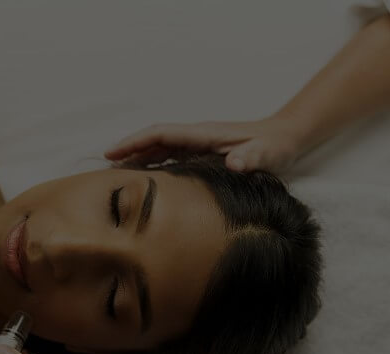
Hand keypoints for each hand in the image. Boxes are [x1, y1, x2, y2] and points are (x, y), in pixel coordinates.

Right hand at [104, 116, 303, 172]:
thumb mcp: (267, 154)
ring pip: (159, 150)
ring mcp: (197, 145)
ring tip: (116, 177)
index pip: (160, 134)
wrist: (286, 139)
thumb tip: (233, 164)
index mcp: (203, 134)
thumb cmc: (275, 147)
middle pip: (153, 141)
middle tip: (103, 169)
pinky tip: (145, 182)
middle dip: (127, 152)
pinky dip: (153, 167)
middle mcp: (195, 137)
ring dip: (137, 160)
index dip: (134, 142)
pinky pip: (169, 159)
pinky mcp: (201, 155)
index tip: (111, 152)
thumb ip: (252, 158)